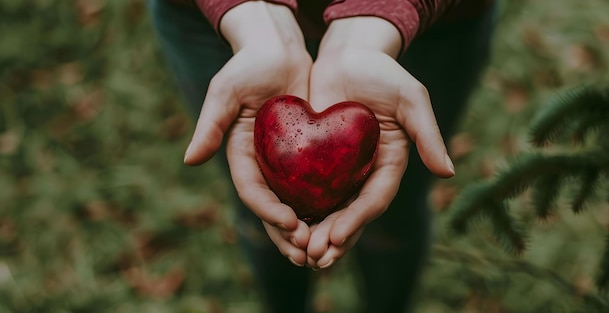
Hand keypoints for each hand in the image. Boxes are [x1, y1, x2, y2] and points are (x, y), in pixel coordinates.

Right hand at [183, 2, 311, 266]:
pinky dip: (324, 207)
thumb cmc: (250, 65)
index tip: (290, 224)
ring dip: (306, 230)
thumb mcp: (226, 90)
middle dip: (286, 234)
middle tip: (306, 254)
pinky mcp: (307, 155)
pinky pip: (315, 186)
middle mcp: (262, 164)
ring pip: (294, 204)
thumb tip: (190, 160)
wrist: (279, 50)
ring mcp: (284, 162)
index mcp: (241, 154)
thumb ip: (210, 124)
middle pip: (272, 207)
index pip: (252, 190)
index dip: (268, 210)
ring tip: (321, 251)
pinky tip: (339, 223)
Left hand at [305, 17, 454, 268]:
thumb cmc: (383, 72)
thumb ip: (428, 134)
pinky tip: (285, 226)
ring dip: (316, 233)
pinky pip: (308, 190)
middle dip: (334, 238)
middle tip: (315, 257)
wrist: (349, 54)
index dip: (356, 221)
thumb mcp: (411, 98)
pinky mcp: (317, 161)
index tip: (336, 238)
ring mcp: (341, 169)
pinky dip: (300, 210)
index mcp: (389, 164)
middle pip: (351, 213)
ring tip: (300, 253)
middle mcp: (366, 172)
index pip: (373, 200)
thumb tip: (448, 173)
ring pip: (330, 209)